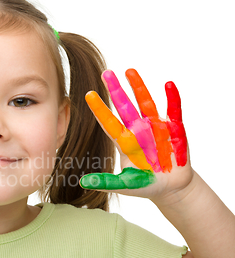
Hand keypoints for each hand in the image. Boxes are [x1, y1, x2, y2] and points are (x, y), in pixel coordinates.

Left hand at [79, 68, 192, 203]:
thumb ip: (106, 182)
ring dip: (139, 87)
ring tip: (129, 70)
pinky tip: (168, 84)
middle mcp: (138, 130)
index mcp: (124, 142)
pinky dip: (172, 98)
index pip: (108, 123)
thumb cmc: (146, 184)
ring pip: (145, 103)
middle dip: (115, 91)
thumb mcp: (125, 184)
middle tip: (105, 73)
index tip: (88, 94)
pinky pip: (173, 111)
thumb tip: (83, 183)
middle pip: (124, 107)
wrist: (172, 187)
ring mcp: (156, 127)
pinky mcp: (174, 129)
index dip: (99, 110)